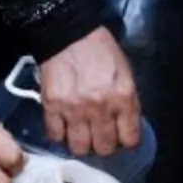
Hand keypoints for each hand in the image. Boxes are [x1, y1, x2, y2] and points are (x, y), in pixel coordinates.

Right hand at [39, 26, 141, 156]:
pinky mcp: (52, 107)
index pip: (130, 139)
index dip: (126, 141)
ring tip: (81, 134)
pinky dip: (60, 134)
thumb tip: (125, 128)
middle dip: (104, 145)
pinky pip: (56, 136)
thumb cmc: (100, 51)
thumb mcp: (125, 74)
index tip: (121, 138)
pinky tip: (64, 125)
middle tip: (100, 136)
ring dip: (82, 144)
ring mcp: (74, 109)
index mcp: (123, 97)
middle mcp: (100, 107)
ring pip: (80, 148)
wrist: (70, 33)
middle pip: (104, 148)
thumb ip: (127, 103)